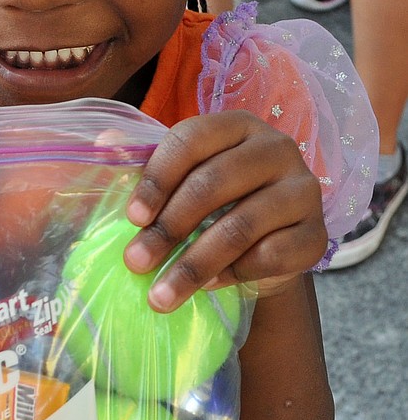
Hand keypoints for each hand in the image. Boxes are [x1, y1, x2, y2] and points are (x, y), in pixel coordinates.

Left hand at [122, 111, 327, 310]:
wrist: (264, 250)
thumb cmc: (213, 206)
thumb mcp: (178, 180)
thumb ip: (142, 160)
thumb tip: (102, 141)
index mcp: (237, 125)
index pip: (192, 138)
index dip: (158, 178)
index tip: (132, 218)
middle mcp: (277, 148)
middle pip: (214, 183)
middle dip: (169, 228)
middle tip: (136, 263)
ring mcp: (303, 189)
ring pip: (241, 225)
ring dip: (194, 264)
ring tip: (161, 294)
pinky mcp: (317, 233)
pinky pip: (271, 255)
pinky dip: (234, 274)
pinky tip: (208, 287)